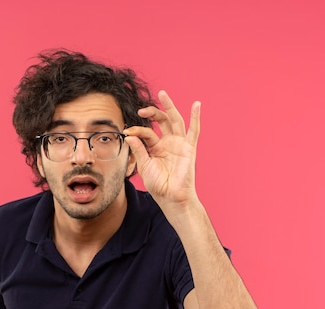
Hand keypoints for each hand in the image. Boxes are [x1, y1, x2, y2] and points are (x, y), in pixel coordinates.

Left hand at [123, 90, 200, 207]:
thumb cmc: (159, 185)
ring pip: (175, 121)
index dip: (137, 130)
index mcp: (156, 147)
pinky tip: (196, 105)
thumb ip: (138, 150)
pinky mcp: (189, 148)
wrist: (171, 198)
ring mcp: (179, 144)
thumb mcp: (144, 166)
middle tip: (141, 109)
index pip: (146, 132)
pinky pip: (193, 131)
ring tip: (162, 94)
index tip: (127, 132)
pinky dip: (196, 117)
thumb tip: (129, 135)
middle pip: (162, 121)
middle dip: (152, 112)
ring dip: (169, 107)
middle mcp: (168, 143)